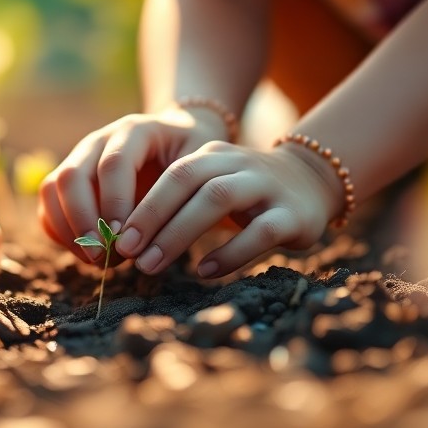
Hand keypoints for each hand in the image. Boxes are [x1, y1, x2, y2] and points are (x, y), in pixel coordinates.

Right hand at [38, 108, 226, 264]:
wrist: (178, 141)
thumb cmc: (193, 157)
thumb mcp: (200, 165)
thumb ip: (178, 194)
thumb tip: (151, 240)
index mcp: (134, 131)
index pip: (114, 163)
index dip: (115, 203)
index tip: (123, 240)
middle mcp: (98, 140)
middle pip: (72, 176)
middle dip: (83, 221)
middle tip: (103, 256)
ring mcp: (79, 158)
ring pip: (52, 189)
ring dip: (68, 229)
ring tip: (95, 260)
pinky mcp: (68, 179)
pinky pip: (48, 204)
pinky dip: (60, 232)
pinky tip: (85, 254)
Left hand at [115, 140, 343, 277]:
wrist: (312, 182)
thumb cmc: (246, 195)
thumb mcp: (211, 188)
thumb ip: (176, 205)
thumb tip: (124, 240)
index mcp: (212, 156)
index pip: (170, 174)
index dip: (141, 205)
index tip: (116, 238)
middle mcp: (237, 163)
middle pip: (187, 181)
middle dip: (152, 217)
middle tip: (127, 253)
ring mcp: (266, 186)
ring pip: (218, 198)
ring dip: (179, 233)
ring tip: (153, 265)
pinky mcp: (292, 214)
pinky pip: (259, 231)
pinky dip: (230, 252)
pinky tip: (205, 271)